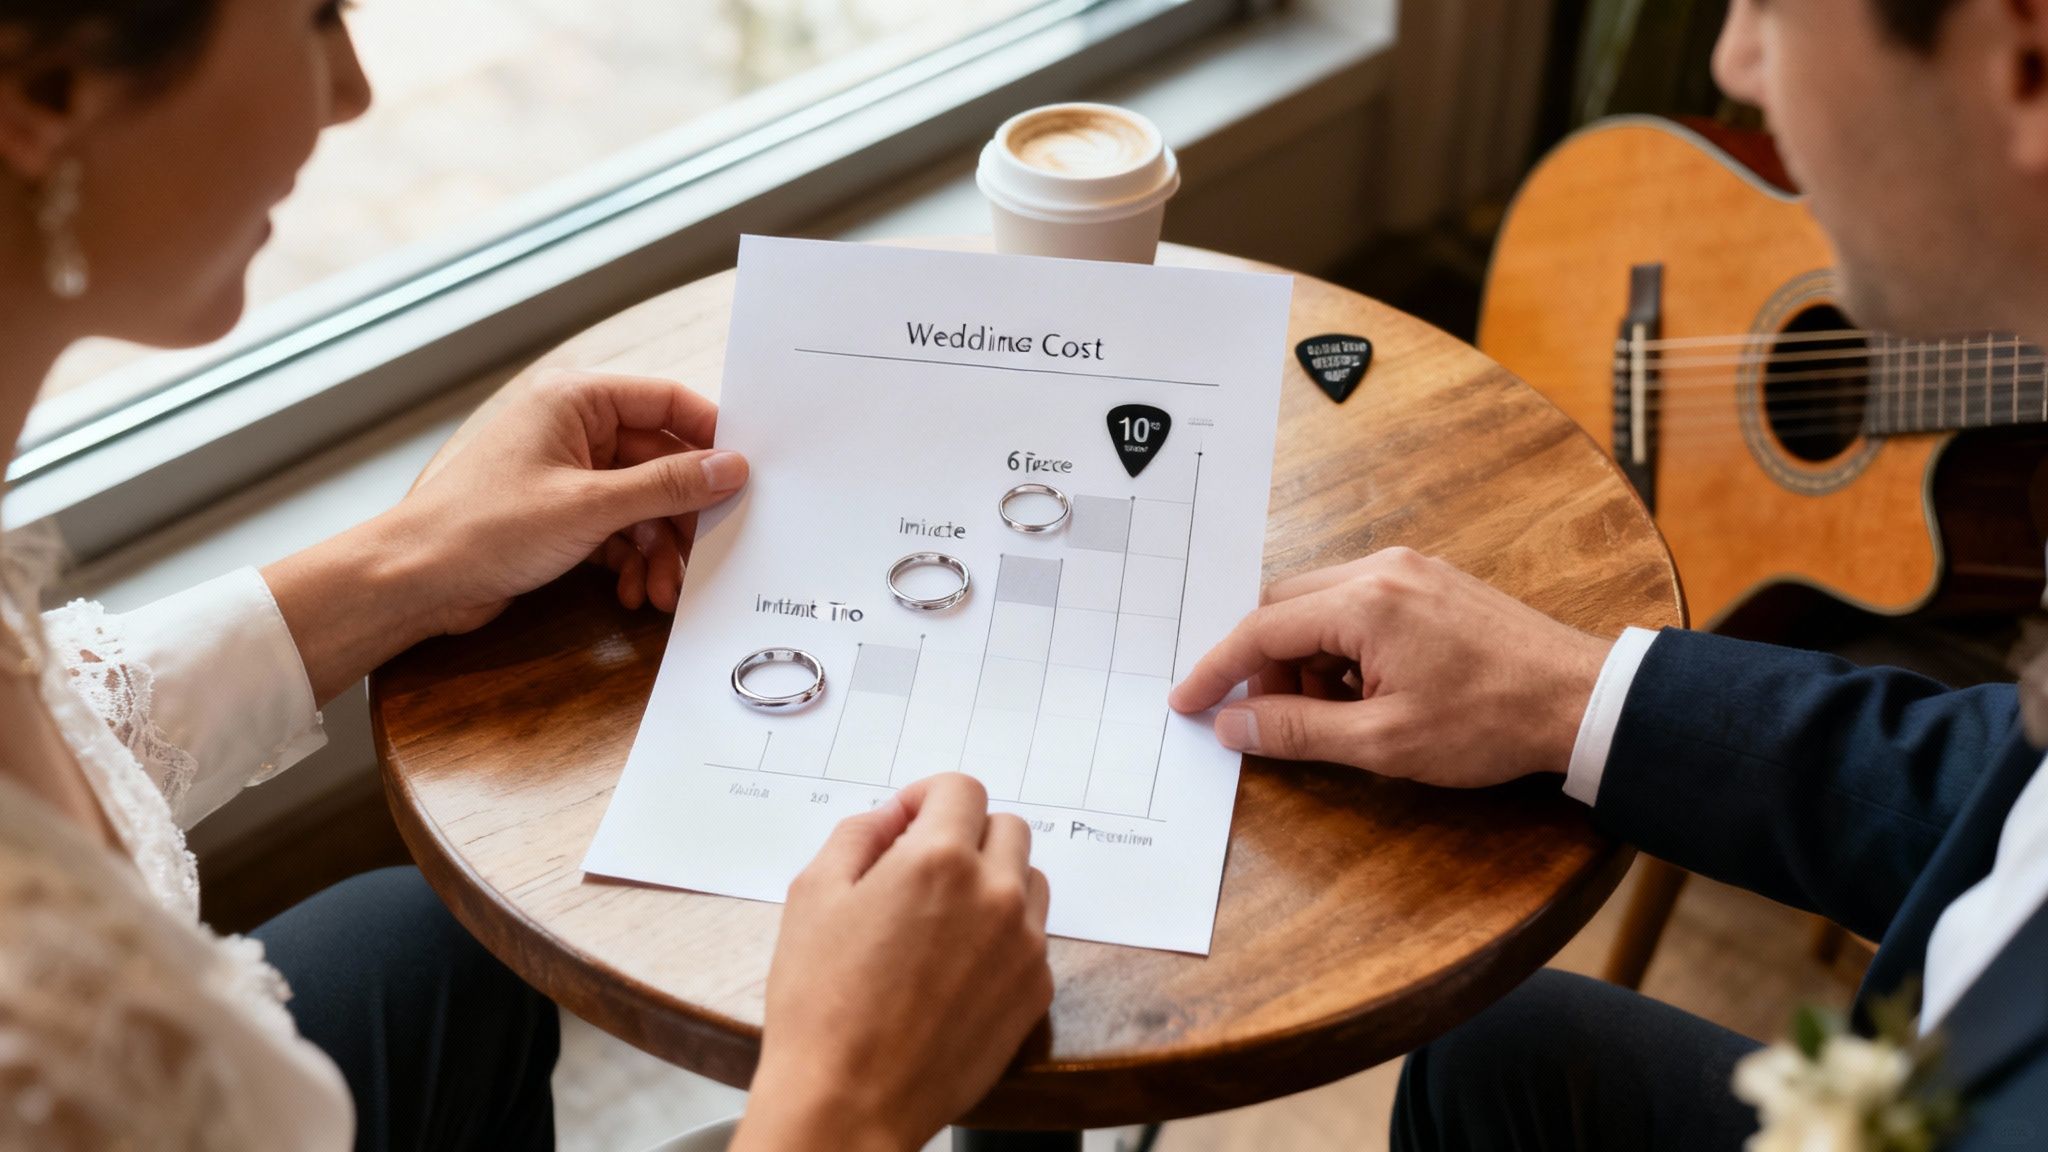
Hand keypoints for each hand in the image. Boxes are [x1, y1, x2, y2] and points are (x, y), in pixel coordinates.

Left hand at [391, 369, 747, 633]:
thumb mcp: (591, 506)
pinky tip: (633, 594)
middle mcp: (573, 429)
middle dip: (682, 516)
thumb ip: (667, 486)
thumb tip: (732, 468)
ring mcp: (566, 474)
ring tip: (664, 592)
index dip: (710, 438)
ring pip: (642, 505)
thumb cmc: (483, 527)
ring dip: (658, 550)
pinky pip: (617, 531)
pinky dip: (630, 562)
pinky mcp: (559, 515)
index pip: (666, 402)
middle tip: (709, 553)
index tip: (747, 476)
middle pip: (659, 462)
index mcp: (575, 400)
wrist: (414, 581)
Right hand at [734, 774, 1052, 1151]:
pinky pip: (1033, 937)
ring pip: (1028, 880)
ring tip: (942, 921)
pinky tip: (957, 967)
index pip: (962, 789)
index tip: (908, 822)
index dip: (928, 798)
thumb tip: (891, 817)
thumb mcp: (812, 895)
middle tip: (922, 870)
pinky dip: (1004, 936)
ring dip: (993, 881)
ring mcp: (1024, 945)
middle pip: (1006, 827)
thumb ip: (858, 834)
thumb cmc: (821, 1005)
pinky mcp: (1036, 991)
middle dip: (965, 835)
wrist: (851, 1101)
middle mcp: (994, 893)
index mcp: (938, 860)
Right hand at [1168, 547, 1613, 786]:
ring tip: (1333, 717)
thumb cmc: (1492, 721)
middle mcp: (1381, 570)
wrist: (1581, 699)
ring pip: (1320, 607)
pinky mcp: (1430, 583)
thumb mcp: (1384, 742)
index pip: (1262, 630)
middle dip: (1265, 667)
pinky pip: (1358, 605)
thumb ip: (1298, 731)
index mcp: (1364, 603)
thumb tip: (1235, 724)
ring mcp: (1409, 570)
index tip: (1189, 703)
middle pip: (1285, 608)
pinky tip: (1365, 693)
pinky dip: (1342, 648)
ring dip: (1306, 660)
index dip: (1218, 670)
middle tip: (1267, 719)